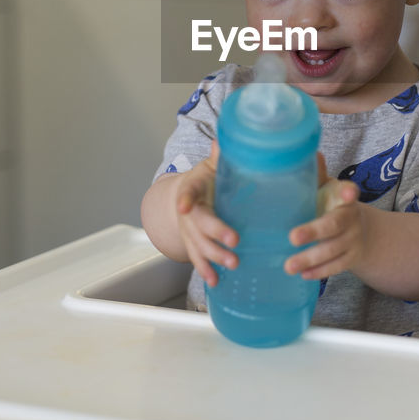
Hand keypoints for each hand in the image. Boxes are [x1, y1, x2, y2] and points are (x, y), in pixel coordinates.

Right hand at [173, 144, 237, 286]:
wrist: (185, 198)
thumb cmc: (206, 180)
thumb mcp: (213, 165)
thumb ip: (221, 155)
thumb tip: (227, 138)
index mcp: (194, 187)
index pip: (187, 191)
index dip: (184, 198)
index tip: (183, 205)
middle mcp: (188, 212)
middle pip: (198, 224)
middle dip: (215, 234)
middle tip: (234, 243)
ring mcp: (189, 231)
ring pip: (198, 245)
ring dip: (213, 257)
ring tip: (232, 265)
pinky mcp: (193, 245)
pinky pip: (197, 259)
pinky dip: (205, 270)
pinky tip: (216, 281)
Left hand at [285, 154, 363, 279]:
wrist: (362, 232)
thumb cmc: (333, 205)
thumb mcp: (327, 188)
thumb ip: (316, 175)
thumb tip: (308, 151)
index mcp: (344, 196)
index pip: (349, 191)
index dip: (349, 192)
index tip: (349, 192)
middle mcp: (350, 218)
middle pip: (335, 225)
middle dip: (314, 232)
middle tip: (292, 237)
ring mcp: (352, 240)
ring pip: (333, 250)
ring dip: (310, 259)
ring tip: (288, 266)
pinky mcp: (351, 258)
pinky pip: (336, 267)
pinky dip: (320, 272)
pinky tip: (303, 274)